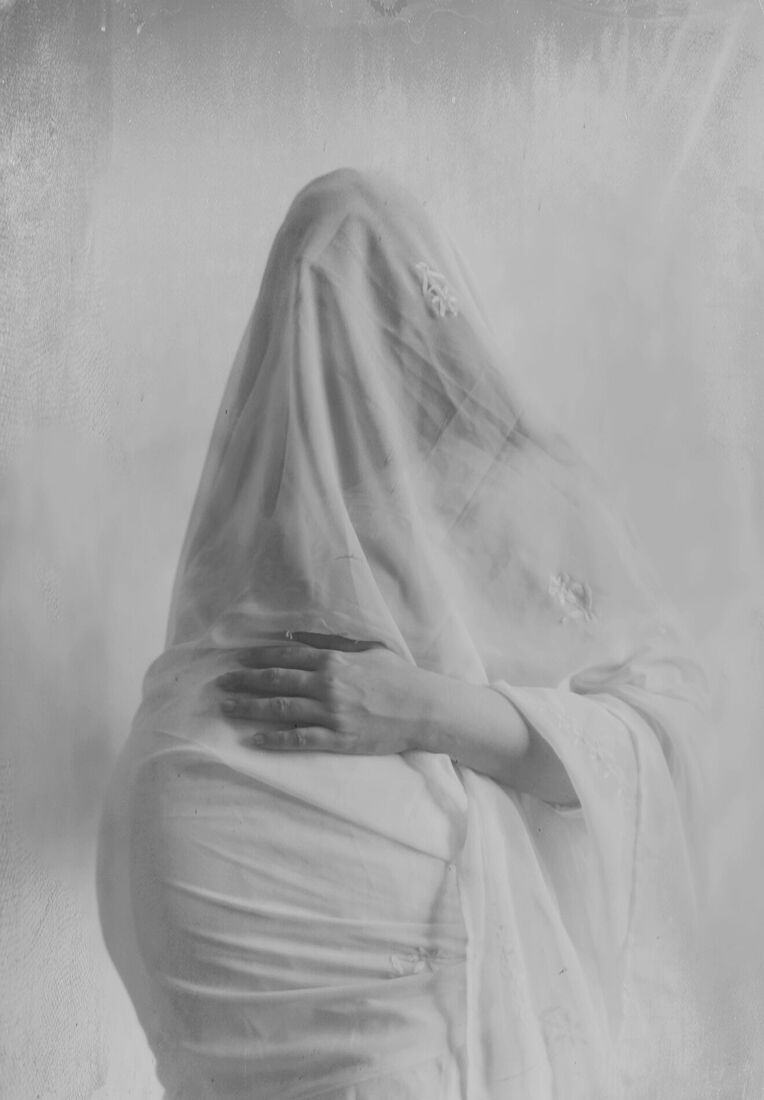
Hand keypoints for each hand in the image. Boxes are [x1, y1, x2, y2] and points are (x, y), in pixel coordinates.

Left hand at [214, 632, 439, 754]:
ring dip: (250, 708)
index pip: (286, 657)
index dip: (259, 657)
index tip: (238, 659)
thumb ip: (330, 642)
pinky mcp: (338, 739)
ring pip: (280, 709)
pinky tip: (254, 739)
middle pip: (275, 681)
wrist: (423, 707)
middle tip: (222, 683)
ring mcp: (331, 713)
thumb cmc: (397, 676)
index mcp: (333, 660)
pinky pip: (299, 740)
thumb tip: (295, 637)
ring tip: (227, 708)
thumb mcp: (366, 649)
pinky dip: (274, 739)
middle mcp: (327, 684)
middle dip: (244, 681)